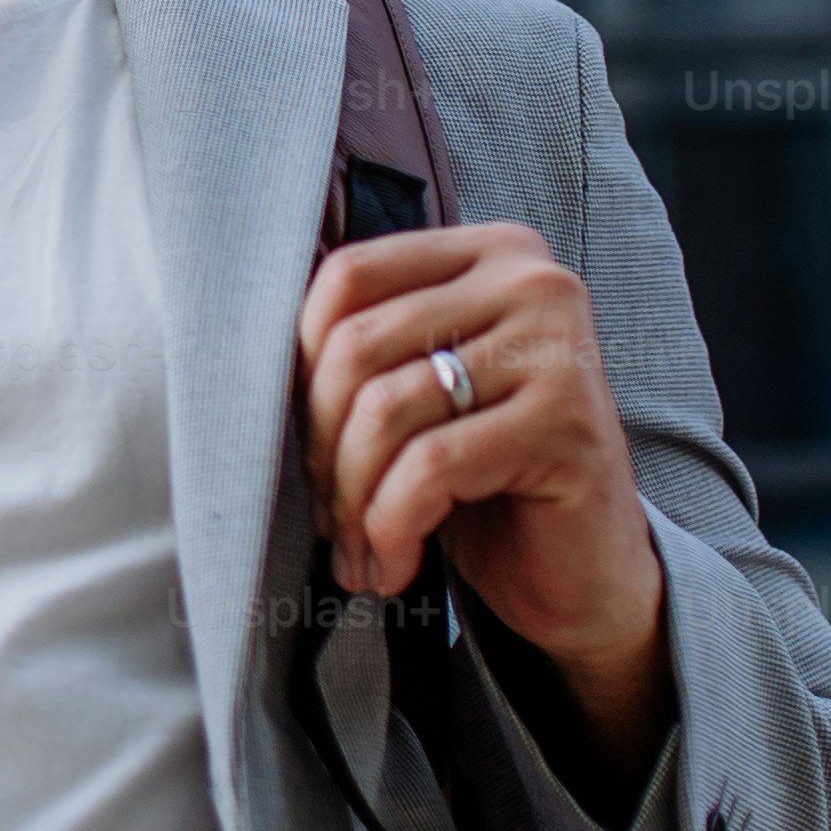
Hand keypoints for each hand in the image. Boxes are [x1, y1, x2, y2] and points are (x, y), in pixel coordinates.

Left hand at [298, 220, 669, 792]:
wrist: (587, 577)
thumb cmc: (488, 482)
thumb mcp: (422, 395)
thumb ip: (367, 347)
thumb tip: (243, 348)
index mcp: (489, 252)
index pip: (347, 274)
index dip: (299, 364)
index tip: (302, 440)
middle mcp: (533, 281)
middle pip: (356, 344)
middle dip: (319, 447)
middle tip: (325, 515)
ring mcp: (557, 348)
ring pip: (385, 410)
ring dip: (351, 500)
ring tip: (355, 550)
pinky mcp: (568, 423)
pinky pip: (431, 467)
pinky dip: (390, 527)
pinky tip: (392, 568)